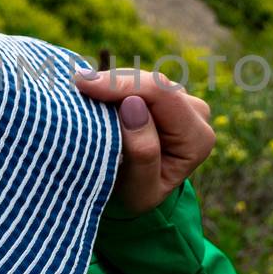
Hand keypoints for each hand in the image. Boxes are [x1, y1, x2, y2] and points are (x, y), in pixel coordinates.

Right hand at [73, 69, 214, 213]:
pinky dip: (112, 86)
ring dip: (110, 84)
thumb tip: (133, 104)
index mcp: (197, 138)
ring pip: (142, 78)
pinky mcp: (165, 93)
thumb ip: (142, 152)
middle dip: (113, 84)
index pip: (162, 96)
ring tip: (82, 94)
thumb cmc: (137, 195)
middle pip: (152, 83)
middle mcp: (196, 114)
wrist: (138, 193)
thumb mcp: (140, 190)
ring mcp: (183, 99)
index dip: (122, 86)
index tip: (82, 85)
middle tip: (75, 87)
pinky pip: (136, 80)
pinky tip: (92, 93)